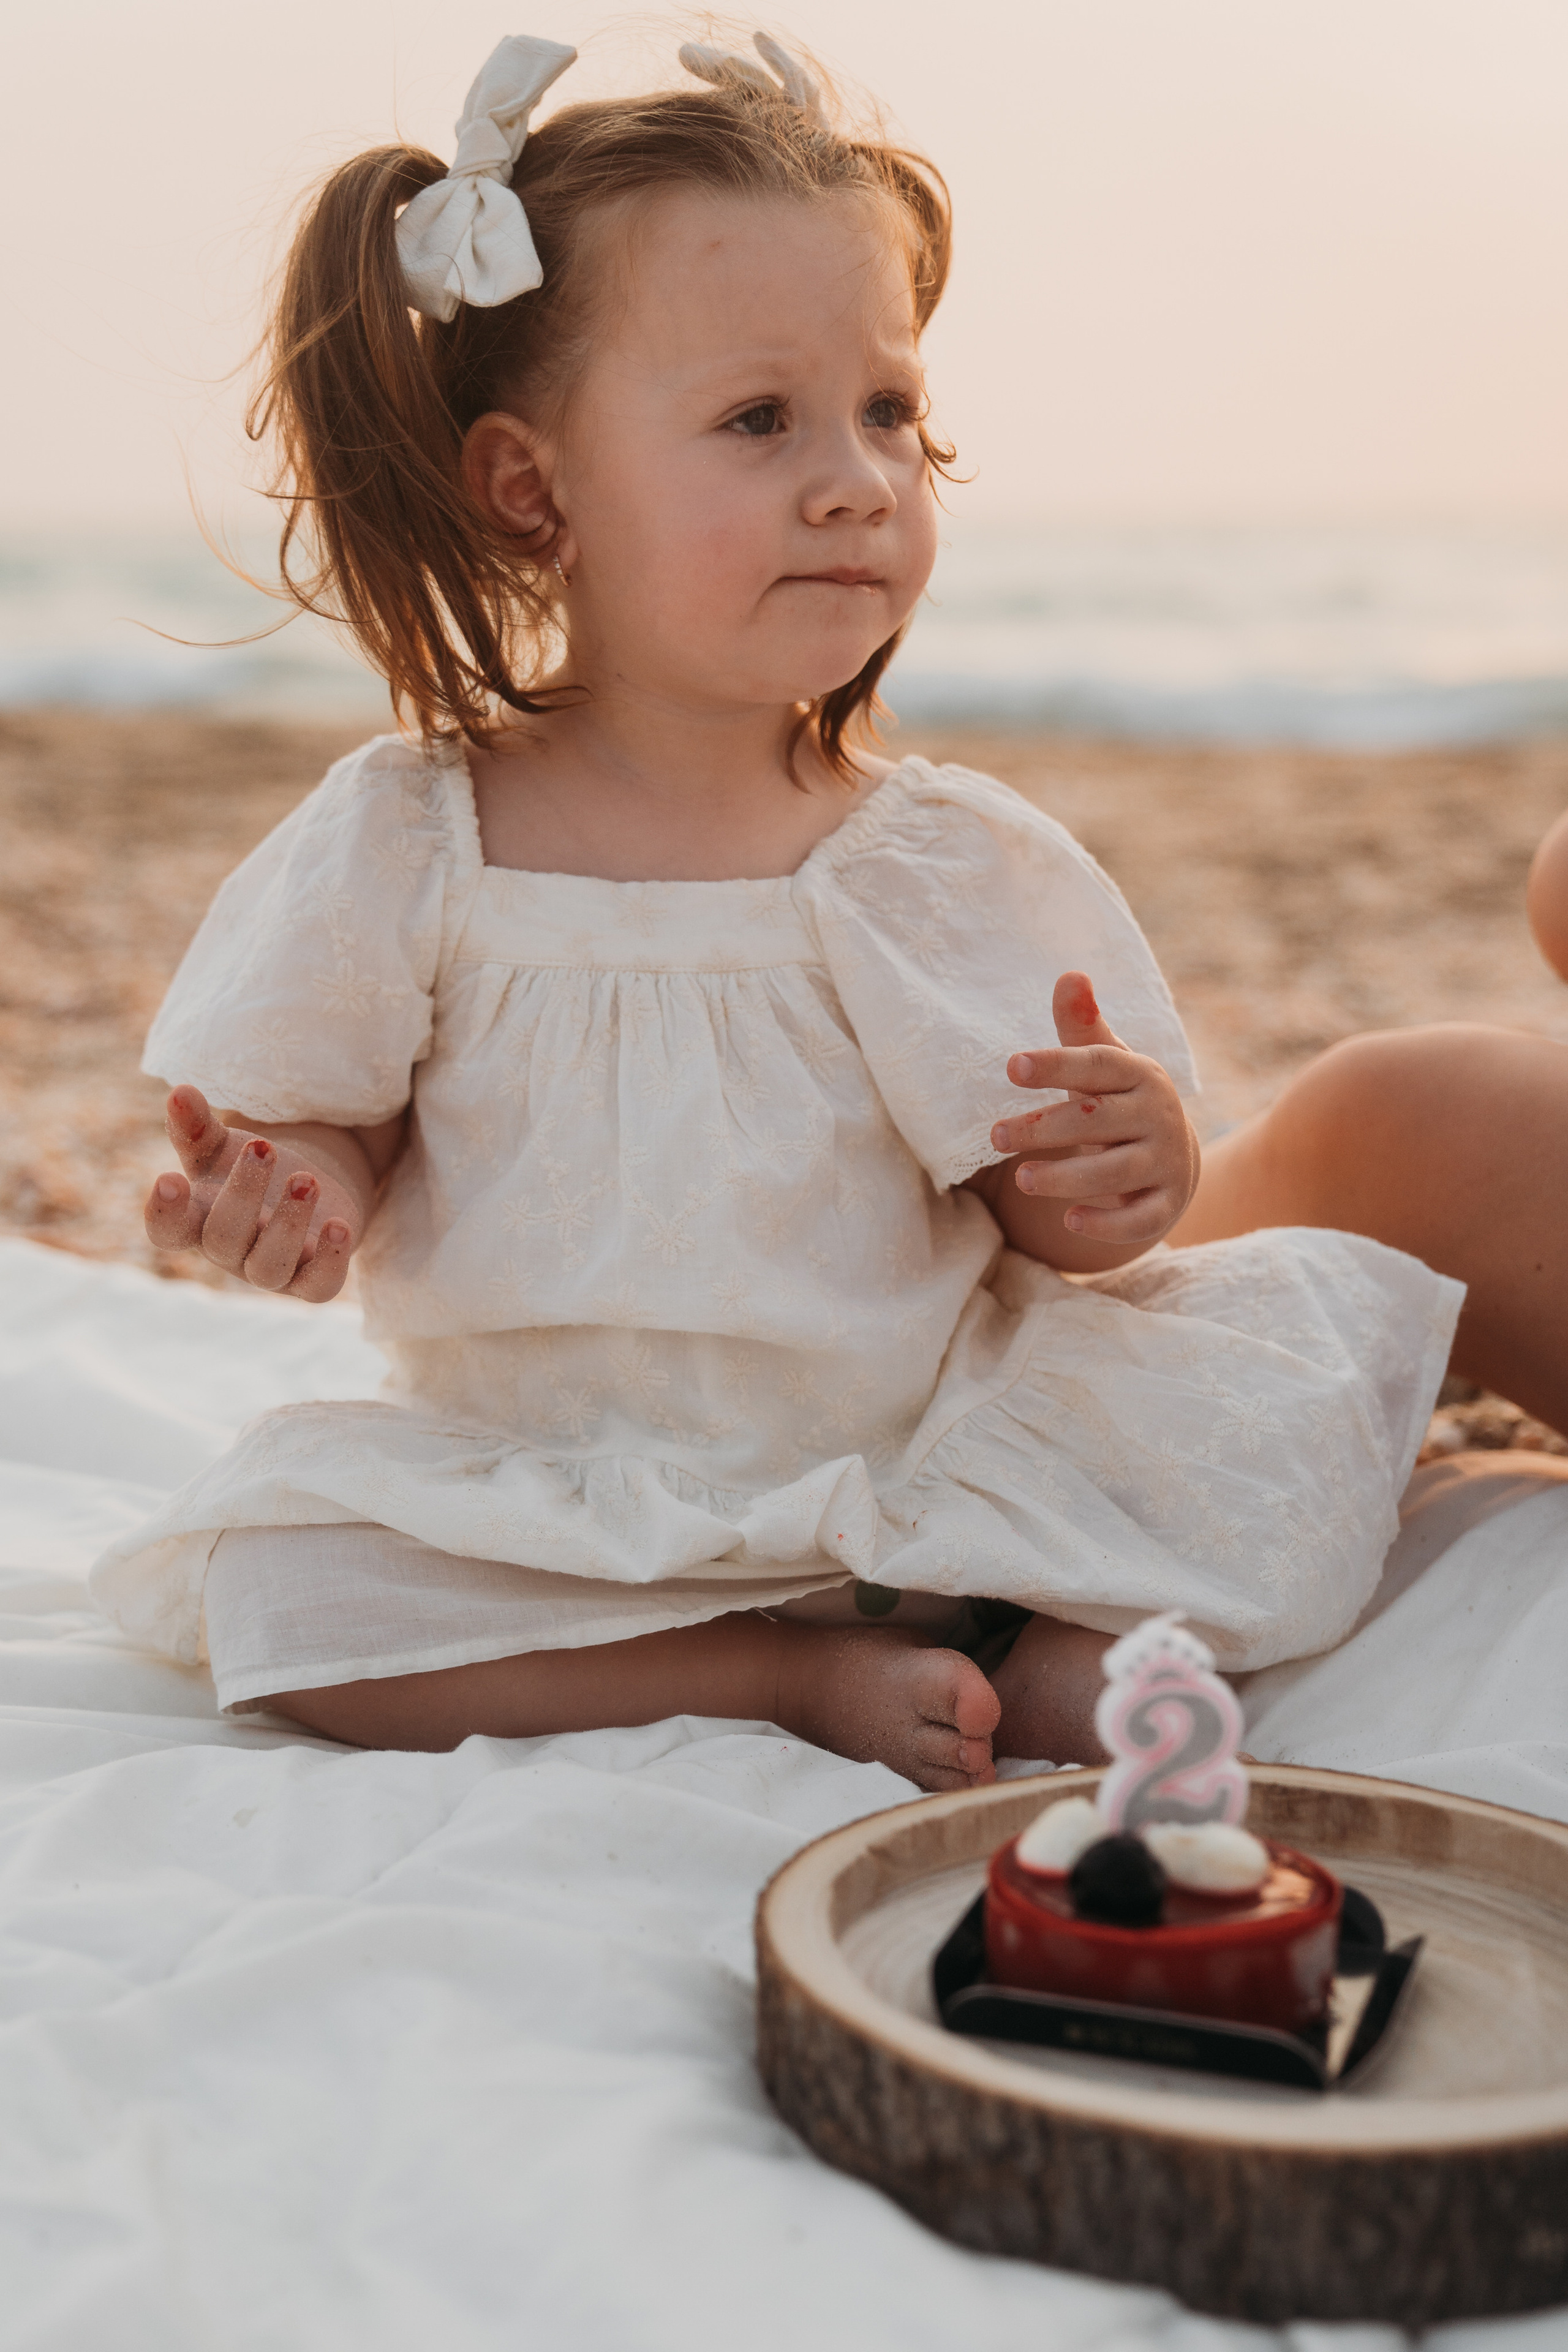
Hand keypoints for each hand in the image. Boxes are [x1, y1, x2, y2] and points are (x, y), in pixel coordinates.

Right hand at [144, 1085, 357, 1299]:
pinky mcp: (313, 1281)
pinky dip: (330, 1260)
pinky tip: (340, 1226)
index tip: (170, 1179)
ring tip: (306, 1180)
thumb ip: (197, 1126)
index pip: (168, 1230)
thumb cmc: (247, 1170)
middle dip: (243, 1194)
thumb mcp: (221, 1147)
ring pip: (270, 1266)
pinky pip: (319, 1285)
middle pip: (224, 1238)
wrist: (303, 1191)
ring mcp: (271, 1271)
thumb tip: (180, 1092)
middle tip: (263, 1148)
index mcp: (198, 1222)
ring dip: (287, 1224)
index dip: (164, 1213)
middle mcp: (230, 1253)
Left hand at [988, 972, 1198, 1246]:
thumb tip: (1070, 974)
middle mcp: (1157, 1115)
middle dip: (1044, 1128)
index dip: (1055, 1064)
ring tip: (1022, 1179)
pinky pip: (1140, 1218)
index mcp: (1139, 1074)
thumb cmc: (1118, 1103)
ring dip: (1067, 1177)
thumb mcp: (1102, 1065)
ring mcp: (1165, 1161)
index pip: (1095, 1065)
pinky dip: (1107, 1223)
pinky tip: (1070, 1221)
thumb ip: (1081, 1028)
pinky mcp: (1166, 1204)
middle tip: (995, 1135)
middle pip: (1097, 1119)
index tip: (1011, 1066)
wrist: (1172, 1160)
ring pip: (1115, 1171)